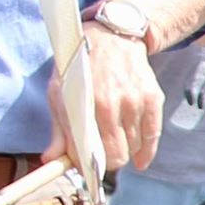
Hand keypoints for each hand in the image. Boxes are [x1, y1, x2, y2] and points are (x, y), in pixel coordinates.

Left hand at [52, 26, 163, 171]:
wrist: (110, 37)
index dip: (88, 165)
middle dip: (108, 162)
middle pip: (117, 154)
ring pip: (133, 147)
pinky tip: (140, 160)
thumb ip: (59, 128)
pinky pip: (152, 135)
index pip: (92, 151)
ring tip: (114, 145)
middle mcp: (115, 102)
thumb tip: (52, 159)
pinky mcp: (153, 98)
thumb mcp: (59, 92)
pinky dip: (146, 151)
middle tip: (100, 159)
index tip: (84, 168)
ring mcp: (137, 100)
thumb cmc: (80, 66)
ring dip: (124, 152)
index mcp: (89, 102)